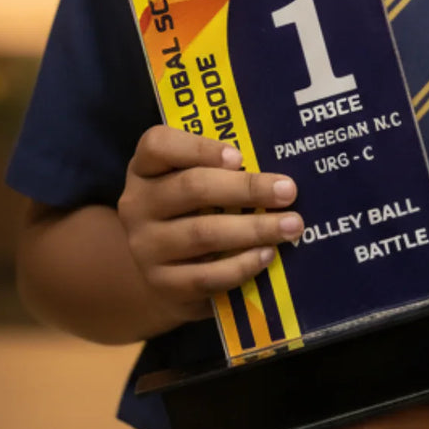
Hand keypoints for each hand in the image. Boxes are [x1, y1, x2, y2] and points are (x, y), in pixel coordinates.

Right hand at [117, 126, 302, 329]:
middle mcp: (138, 204)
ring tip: (291, 226)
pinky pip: (206, 275)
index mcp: (146, 168)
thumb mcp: (197, 182)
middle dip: (247, 188)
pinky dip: (241, 265)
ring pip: (203, 233)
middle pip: (192, 188)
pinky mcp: (162, 283)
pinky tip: (267, 255)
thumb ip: (224, 170)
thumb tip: (277, 174)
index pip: (159, 145)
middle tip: (288, 191)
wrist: (167, 271)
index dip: (199, 147)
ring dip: (253, 229)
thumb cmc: (193, 212)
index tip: (240, 156)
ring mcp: (146, 246)